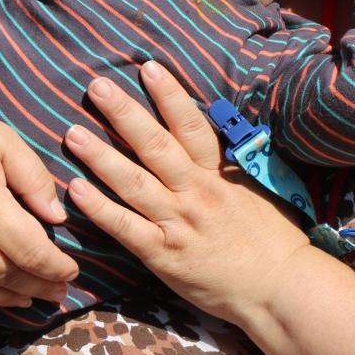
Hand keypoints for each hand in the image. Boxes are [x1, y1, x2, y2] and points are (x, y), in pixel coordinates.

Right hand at [0, 96, 79, 313]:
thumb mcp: (3, 140)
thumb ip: (34, 178)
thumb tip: (57, 217)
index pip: (30, 252)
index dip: (55, 269)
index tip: (71, 273)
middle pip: (5, 277)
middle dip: (38, 288)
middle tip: (58, 293)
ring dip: (5, 301)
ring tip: (28, 300)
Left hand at [64, 64, 311, 324]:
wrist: (281, 287)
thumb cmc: (273, 240)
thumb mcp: (257, 191)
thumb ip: (231, 168)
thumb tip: (220, 141)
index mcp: (219, 173)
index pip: (191, 126)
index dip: (169, 95)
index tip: (148, 67)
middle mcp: (196, 191)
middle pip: (155, 145)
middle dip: (124, 114)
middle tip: (97, 86)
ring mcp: (179, 222)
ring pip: (134, 182)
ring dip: (101, 156)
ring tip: (73, 133)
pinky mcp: (165, 255)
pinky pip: (126, 227)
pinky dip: (100, 208)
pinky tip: (77, 189)